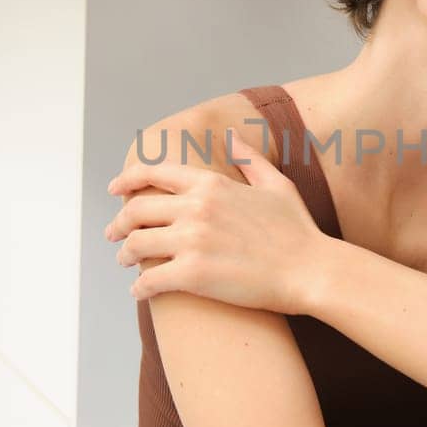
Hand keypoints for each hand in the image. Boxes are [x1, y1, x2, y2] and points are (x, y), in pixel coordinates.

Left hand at [104, 128, 329, 314]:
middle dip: (119, 224)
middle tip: (114, 235)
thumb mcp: (276, 185)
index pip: (154, 173)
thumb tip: (232, 134)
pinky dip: (139, 287)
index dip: (127, 180)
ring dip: (126, 255)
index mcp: (211, 183)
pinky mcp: (193, 275)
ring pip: (136, 245)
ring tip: (126, 263)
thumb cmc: (298, 231)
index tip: (115, 190)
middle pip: (137, 211)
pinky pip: (150, 280)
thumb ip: (249, 159)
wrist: (312, 270)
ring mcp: (192, 241)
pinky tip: (140, 292)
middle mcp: (196, 208)